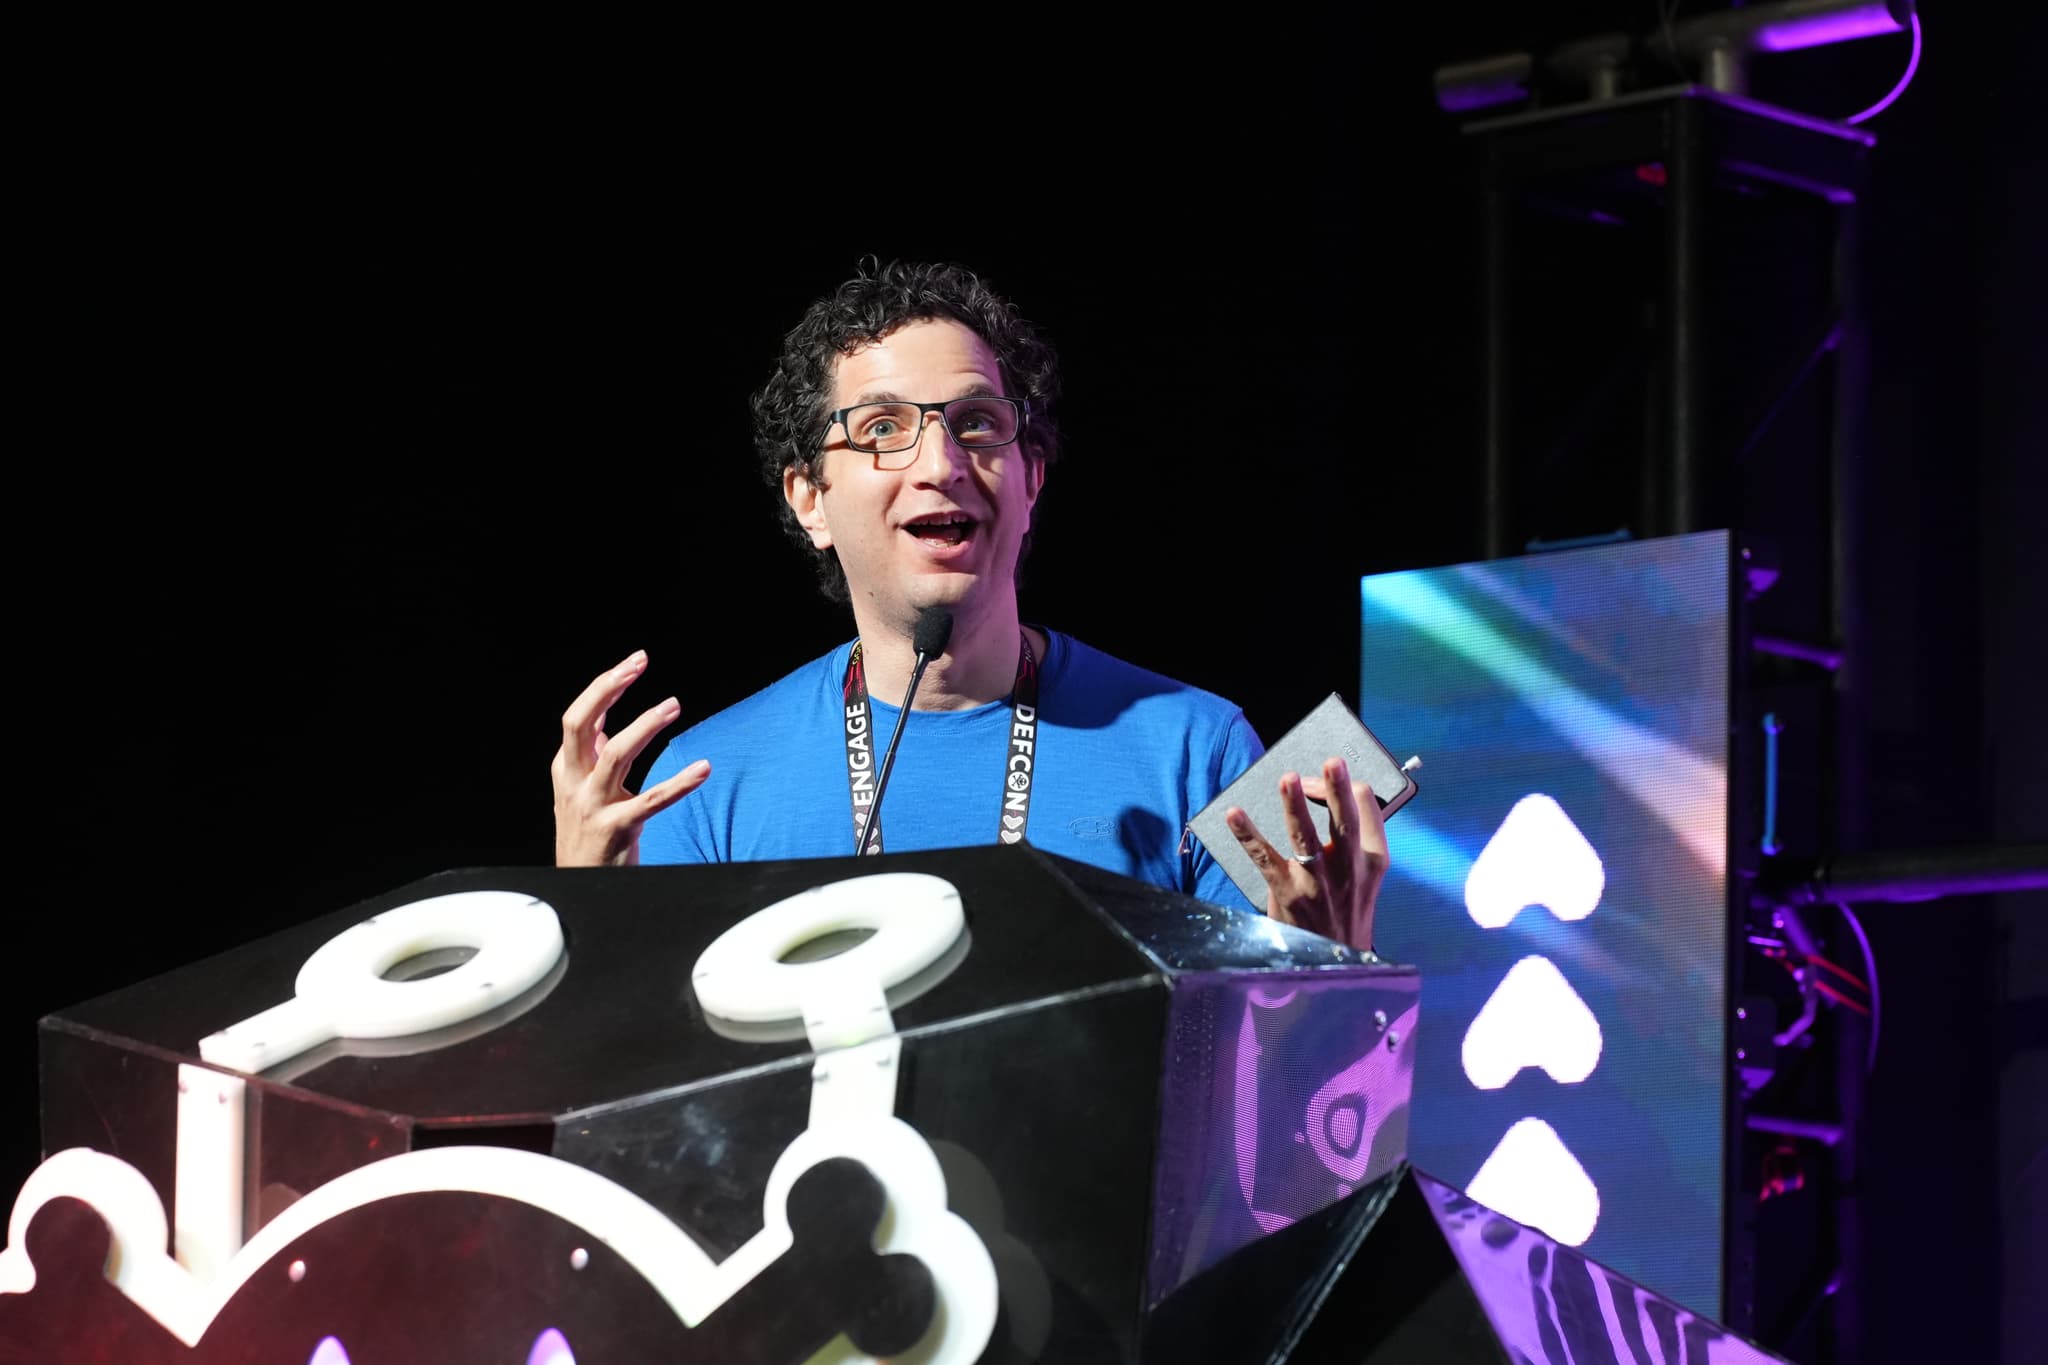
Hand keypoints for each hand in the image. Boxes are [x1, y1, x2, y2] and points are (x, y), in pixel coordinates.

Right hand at [550, 650, 709, 866]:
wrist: (582, 885)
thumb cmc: (589, 832)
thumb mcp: (581, 788)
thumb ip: (592, 753)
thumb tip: (605, 715)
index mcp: (566, 769)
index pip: (578, 716)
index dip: (603, 686)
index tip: (633, 663)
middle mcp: (574, 783)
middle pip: (579, 723)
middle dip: (608, 688)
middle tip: (640, 664)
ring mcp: (592, 806)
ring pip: (615, 753)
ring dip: (645, 724)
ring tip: (673, 704)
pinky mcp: (617, 829)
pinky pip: (652, 800)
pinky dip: (680, 782)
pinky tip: (703, 768)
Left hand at [1225, 755, 1388, 951]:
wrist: (1338, 966)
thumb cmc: (1347, 912)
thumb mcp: (1366, 879)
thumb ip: (1354, 843)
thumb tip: (1327, 794)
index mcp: (1372, 862)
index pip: (1368, 811)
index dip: (1346, 787)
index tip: (1325, 777)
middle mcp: (1348, 871)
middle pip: (1344, 822)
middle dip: (1337, 789)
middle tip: (1332, 761)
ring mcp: (1317, 884)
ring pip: (1306, 837)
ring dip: (1295, 806)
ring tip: (1287, 778)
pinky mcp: (1287, 895)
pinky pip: (1264, 858)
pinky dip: (1248, 834)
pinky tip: (1234, 814)